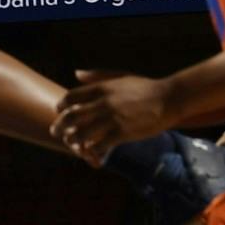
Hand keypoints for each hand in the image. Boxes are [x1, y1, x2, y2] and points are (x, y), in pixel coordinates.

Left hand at [54, 70, 175, 163]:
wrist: (169, 98)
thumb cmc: (145, 87)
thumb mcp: (120, 76)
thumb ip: (97, 76)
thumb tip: (76, 73)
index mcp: (101, 88)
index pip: (71, 97)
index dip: (61, 105)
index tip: (59, 111)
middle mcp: (103, 103)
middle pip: (72, 116)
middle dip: (60, 125)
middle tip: (55, 131)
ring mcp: (112, 119)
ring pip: (82, 133)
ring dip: (73, 140)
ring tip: (71, 143)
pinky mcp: (123, 133)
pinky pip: (100, 145)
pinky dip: (92, 149)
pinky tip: (91, 151)